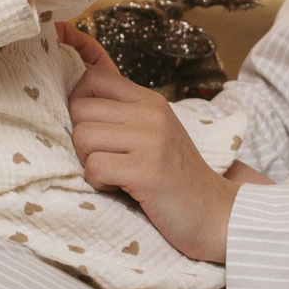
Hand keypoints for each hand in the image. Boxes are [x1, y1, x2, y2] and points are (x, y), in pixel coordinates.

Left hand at [56, 22, 235, 262]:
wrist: (214, 213)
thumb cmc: (175, 176)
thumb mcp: (153, 132)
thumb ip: (121, 112)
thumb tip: (74, 92)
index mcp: (150, 100)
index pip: (93, 76)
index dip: (77, 99)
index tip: (87, 125)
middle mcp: (151, 113)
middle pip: (79, 108)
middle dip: (81, 139)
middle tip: (104, 158)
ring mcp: (151, 140)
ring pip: (82, 137)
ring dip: (89, 163)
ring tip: (115, 174)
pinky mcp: (147, 170)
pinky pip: (94, 167)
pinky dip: (99, 183)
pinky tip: (121, 188)